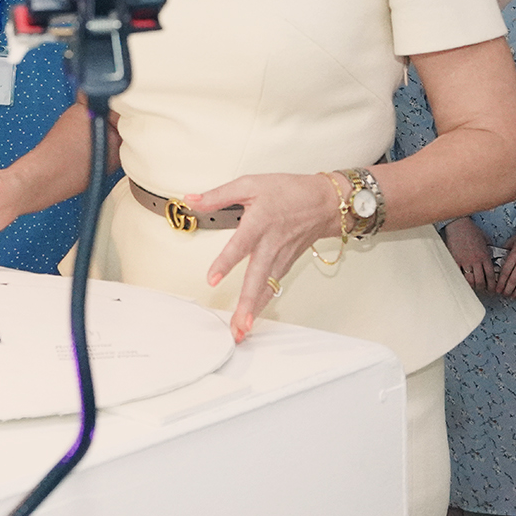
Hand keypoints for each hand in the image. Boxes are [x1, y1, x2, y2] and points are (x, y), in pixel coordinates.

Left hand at [183, 173, 339, 343]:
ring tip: (240, 331)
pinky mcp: (285, 266)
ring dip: (253, 312)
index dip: (226, 262)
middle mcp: (271, 245)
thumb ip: (218, 195)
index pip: (240, 245)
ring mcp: (280, 258)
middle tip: (237, 323)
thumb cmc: (289, 191)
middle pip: (257, 278)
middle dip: (247, 303)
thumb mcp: (250, 184)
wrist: (324, 202)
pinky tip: (252, 319)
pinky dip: (262, 305)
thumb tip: (191, 200)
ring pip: (265, 289)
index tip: (212, 279)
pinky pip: (272, 288)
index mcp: (259, 223)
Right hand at [442, 217, 496, 292]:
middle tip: (484, 289)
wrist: (459, 225)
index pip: (490, 275)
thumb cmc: (472, 231)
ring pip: (470, 280)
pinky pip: (459, 274)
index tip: (493, 289)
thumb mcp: (486, 239)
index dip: (492, 285)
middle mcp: (476, 261)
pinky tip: (464, 281)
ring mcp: (465, 261)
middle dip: (483, 288)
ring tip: (474, 286)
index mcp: (485, 256)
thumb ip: (490, 250)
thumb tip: (493, 257)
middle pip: (481, 281)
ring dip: (473, 285)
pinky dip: (462, 279)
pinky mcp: (455, 260)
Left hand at [496, 230, 515, 298]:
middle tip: (504, 295)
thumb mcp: (512, 240)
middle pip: (513, 280)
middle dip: (507, 290)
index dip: (500, 283)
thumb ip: (505, 249)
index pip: (505, 273)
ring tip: (513, 297)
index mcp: (514, 256)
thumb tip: (498, 255)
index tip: (497, 289)